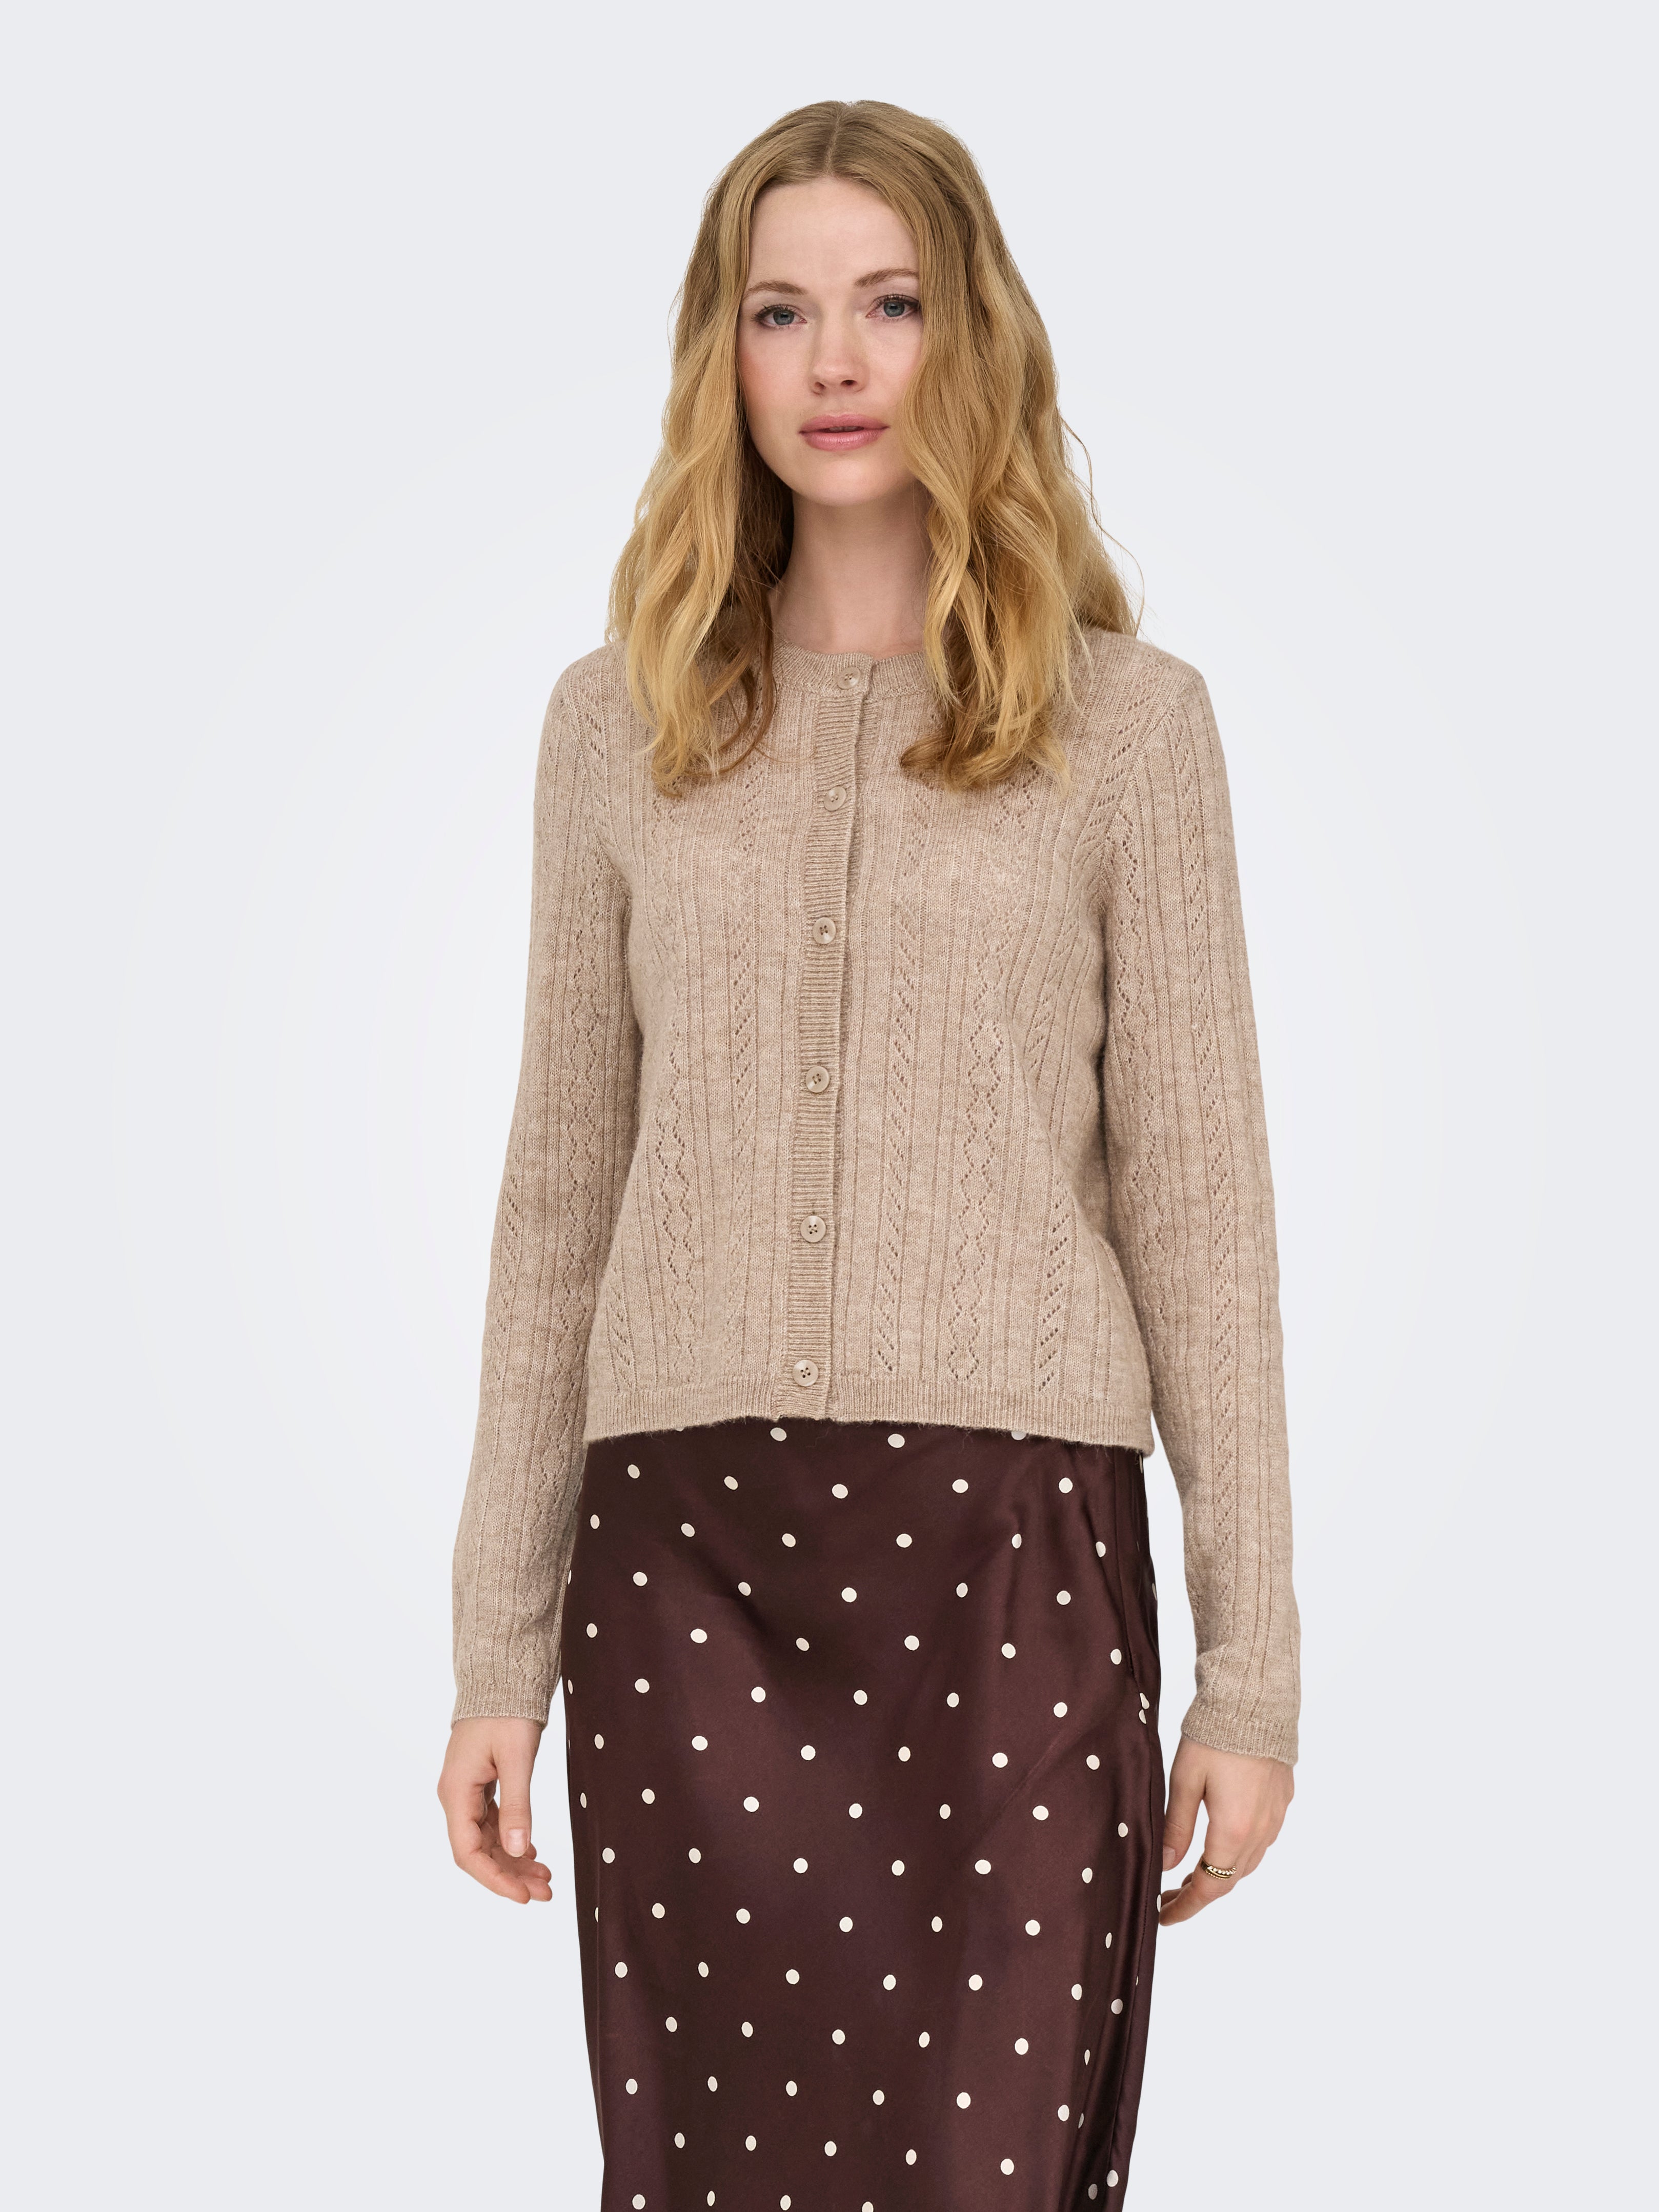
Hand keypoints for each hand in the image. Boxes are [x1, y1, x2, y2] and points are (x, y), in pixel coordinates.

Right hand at [438, 1715, 553, 1902]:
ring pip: (487, 1839)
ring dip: (513, 1860)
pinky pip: (492, 1823)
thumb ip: (517, 1806)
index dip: (495, 1879)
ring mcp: (467, 1791)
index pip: (469, 1853)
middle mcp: (456, 1796)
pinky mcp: (480, 1784)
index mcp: (456, 1792)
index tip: (524, 1896)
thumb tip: (517, 1850)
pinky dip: (512, 1840)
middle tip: (546, 1892)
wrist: (501, 1675)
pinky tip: (531, 1852)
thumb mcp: (516, 1759)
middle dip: (510, 1875)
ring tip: (546, 1877)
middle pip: (478, 1851)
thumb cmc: (507, 1711)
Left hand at [1156, 1736, 1292, 1925]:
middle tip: (1169, 1897)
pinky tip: (1221, 1843)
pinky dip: (1238, 1852)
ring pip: (1247, 1862)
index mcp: (1234, 1830)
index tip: (1164, 1917)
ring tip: (1189, 1874)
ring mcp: (1276, 1816)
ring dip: (1220, 1872)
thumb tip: (1165, 1867)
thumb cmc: (1214, 1736)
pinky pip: (1261, 1840)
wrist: (1255, 1700)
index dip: (1186, 1907)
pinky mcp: (1282, 1800)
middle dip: (1200, 1892)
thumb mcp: (1184, 1780)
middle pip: (1230, 1878)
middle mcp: (1261, 1831)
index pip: (1210, 1886)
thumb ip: (1176, 1827)